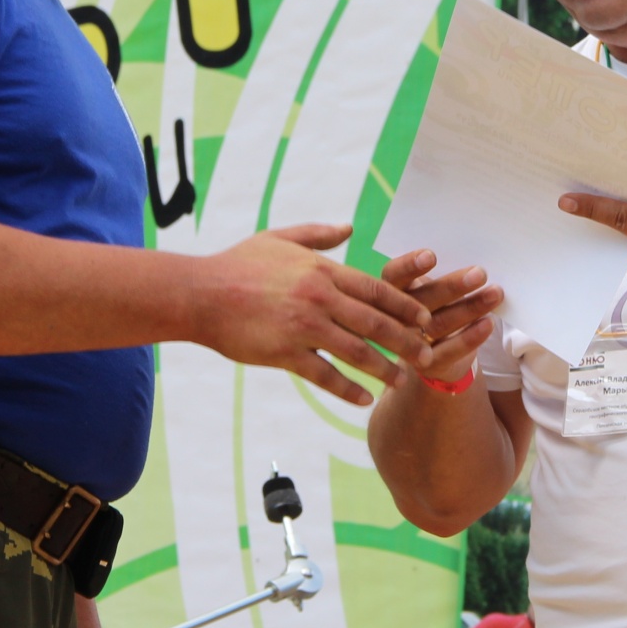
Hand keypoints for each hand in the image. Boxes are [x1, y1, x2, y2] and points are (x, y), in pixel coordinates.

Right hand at [199, 224, 432, 404]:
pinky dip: (347, 389)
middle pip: (376, 323)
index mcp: (322, 269)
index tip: (425, 320)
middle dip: (406, 341)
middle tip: (427, 356)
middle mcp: (319, 297)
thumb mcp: (279, 238)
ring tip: (401, 381)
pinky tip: (363, 399)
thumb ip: (318, 233)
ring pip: (357, 352)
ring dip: (384, 369)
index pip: (376, 289)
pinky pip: (325, 375)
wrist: (199, 294)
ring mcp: (303, 326)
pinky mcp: (285, 353)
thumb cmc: (237, 264)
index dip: (405, 306)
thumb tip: (349, 228)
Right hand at [380, 250, 504, 384]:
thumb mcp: (430, 290)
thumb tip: (471, 267)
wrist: (433, 355)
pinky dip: (470, 337)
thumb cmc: (434, 308)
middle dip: (452, 286)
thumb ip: (441, 279)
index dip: (409, 266)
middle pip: (421, 300)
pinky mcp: (426, 364)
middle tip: (480, 274)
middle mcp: (394, 317)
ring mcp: (409, 343)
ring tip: (495, 294)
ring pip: (439, 323)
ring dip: (470, 308)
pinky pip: (450, 350)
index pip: (394, 275)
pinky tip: (488, 324)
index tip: (431, 256)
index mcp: (390, 290)